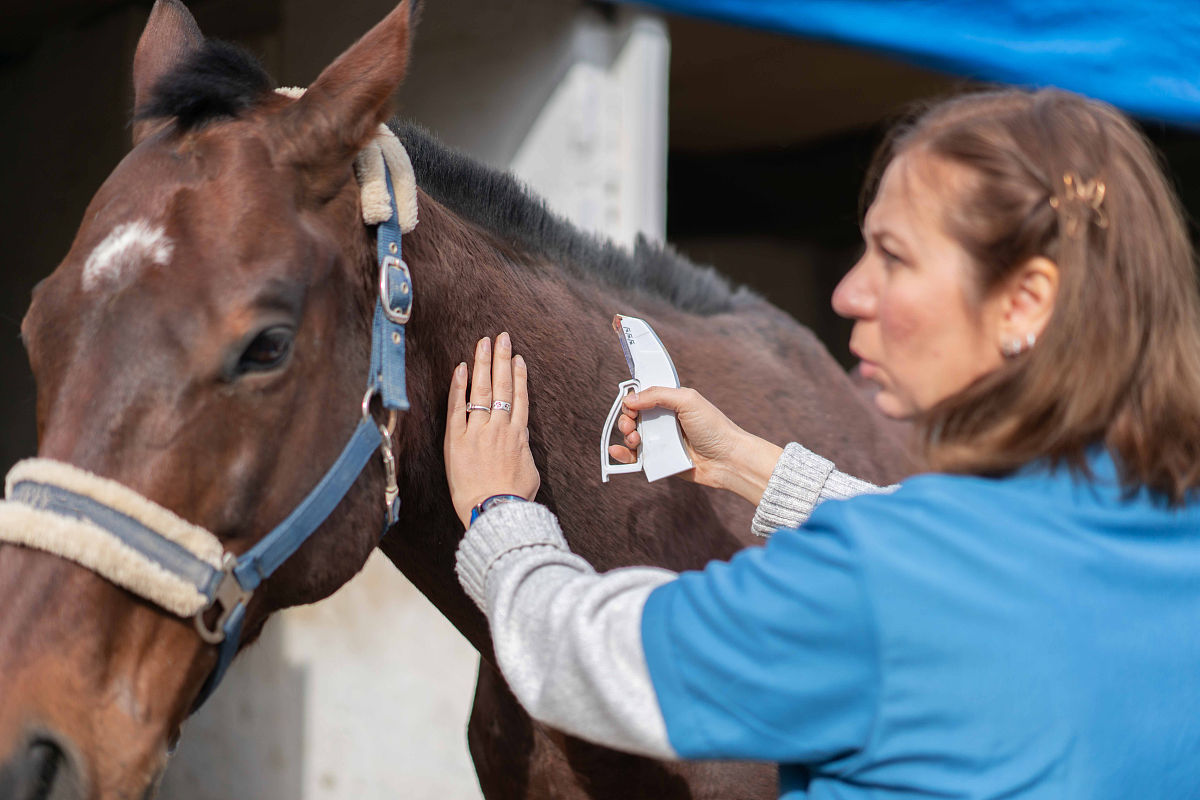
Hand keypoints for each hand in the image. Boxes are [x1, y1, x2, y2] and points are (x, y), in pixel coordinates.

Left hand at [445, 333, 540, 527]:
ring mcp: (479, 431)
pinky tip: (461, 368)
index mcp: (519, 436)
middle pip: (502, 386)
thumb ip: (524, 449)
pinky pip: (457, 407)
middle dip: (502, 359)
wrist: (495, 511)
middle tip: (502, 338)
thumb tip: (521, 436)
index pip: (519, 398)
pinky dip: (459, 386)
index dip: (519, 376)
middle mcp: (500, 427)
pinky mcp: (458, 439)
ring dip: (483, 364)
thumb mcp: (529, 472)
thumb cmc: (514, 499)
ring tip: (484, 343)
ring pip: (482, 390)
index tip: (518, 359)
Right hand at [609, 387, 781, 503]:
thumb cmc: (714, 427)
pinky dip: (623, 455)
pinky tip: (617, 452)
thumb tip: (630, 398)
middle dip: (626, 420)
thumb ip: (658, 394)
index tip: (629, 405)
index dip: (632, 400)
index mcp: (671, 403)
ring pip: (632, 437)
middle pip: (634, 417)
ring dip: (626, 436)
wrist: (728, 459)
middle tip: (631, 425)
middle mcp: (664, 422)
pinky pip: (636, 458)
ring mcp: (661, 442)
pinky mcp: (660, 460)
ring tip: (634, 439)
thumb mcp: (687, 400)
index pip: (642, 398)